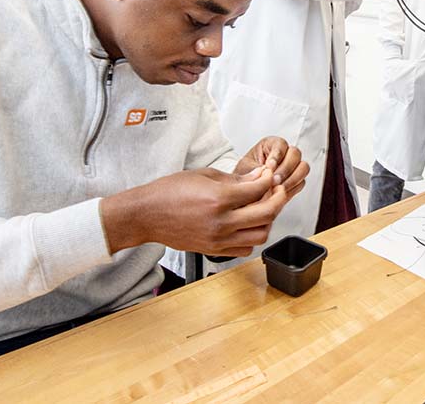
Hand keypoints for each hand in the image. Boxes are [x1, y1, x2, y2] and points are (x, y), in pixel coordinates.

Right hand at [99, 167, 288, 256]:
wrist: (147, 215)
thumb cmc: (169, 192)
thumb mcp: (204, 175)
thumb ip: (235, 178)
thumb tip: (258, 176)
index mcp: (218, 199)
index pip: (258, 189)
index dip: (269, 179)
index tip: (269, 175)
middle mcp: (221, 222)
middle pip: (267, 213)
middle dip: (278, 198)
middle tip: (276, 190)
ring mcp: (218, 239)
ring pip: (260, 235)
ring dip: (268, 221)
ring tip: (263, 208)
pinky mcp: (214, 249)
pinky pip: (245, 249)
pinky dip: (252, 237)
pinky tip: (248, 225)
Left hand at [236, 136, 308, 199]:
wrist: (245, 188)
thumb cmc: (245, 173)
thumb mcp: (246, 168)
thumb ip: (257, 169)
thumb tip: (268, 173)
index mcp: (272, 144)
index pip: (281, 145)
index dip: (276, 156)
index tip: (269, 166)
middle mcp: (285, 153)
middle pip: (295, 154)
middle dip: (285, 169)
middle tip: (274, 180)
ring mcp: (292, 166)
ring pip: (303, 168)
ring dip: (292, 179)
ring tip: (278, 188)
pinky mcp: (295, 179)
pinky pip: (301, 182)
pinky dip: (292, 188)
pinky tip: (281, 192)